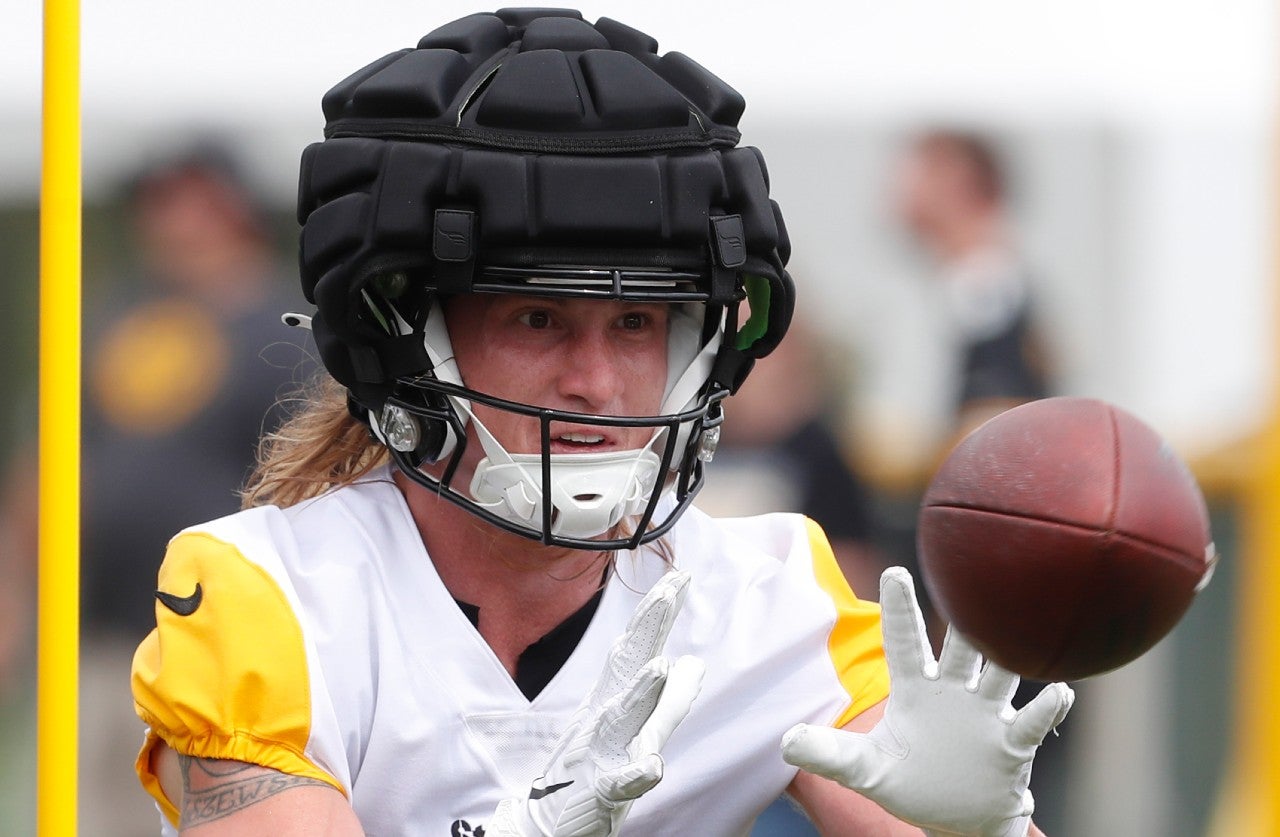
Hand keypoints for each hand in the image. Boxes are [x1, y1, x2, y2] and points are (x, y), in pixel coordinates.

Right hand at [488, 569, 704, 836]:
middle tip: (670, 588)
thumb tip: (693, 661)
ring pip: (620, 719)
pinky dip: (634, 772)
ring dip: (639, 693)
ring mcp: (598, 753)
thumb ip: (667, 701)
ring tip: (659, 665)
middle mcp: (603, 718)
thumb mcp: (635, 733)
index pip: (638, 649)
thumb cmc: (590, 774)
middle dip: (648, 627)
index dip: (657, 614)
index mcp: (613, 702)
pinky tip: (652, 765)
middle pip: (627, 666)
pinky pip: (617, 782)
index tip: (679, 576)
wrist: (542, 826)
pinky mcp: (596, 793)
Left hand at [781, 567, 1072, 836]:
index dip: (900, 609)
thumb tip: (785, 742)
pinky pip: (1030, 722)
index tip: (894, 571)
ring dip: (1008, 654)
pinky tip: (1060, 691)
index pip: (904, 641)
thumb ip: (829, 753)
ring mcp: (985, 713)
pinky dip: (1045, 709)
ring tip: (1016, 625)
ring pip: (1000, 674)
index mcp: (915, 688)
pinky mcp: (1011, 744)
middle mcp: (952, 691)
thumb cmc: (910, 783)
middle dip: (962, 619)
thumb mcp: (865, 770)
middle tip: (968, 580)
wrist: (957, 821)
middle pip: (959, 648)